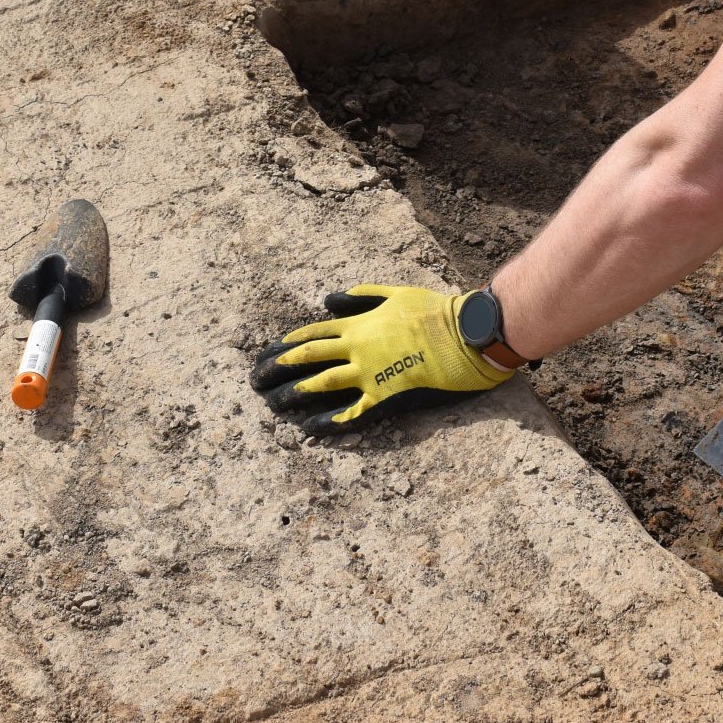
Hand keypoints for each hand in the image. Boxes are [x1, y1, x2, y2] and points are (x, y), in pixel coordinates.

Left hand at [250, 285, 512, 435]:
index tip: (265, 354)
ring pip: (321, 383)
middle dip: (277, 369)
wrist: (468, 333)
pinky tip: (307, 428)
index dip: (284, 345)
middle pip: (307, 357)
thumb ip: (359, 298)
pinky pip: (352, 412)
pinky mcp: (387, 396)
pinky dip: (328, 420)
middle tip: (254, 381)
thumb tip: (327, 300)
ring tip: (271, 403)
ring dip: (293, 393)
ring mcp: (370, 373)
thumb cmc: (436, 310)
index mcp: (358, 323)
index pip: (312, 333)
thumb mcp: (395, 293)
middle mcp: (357, 347)